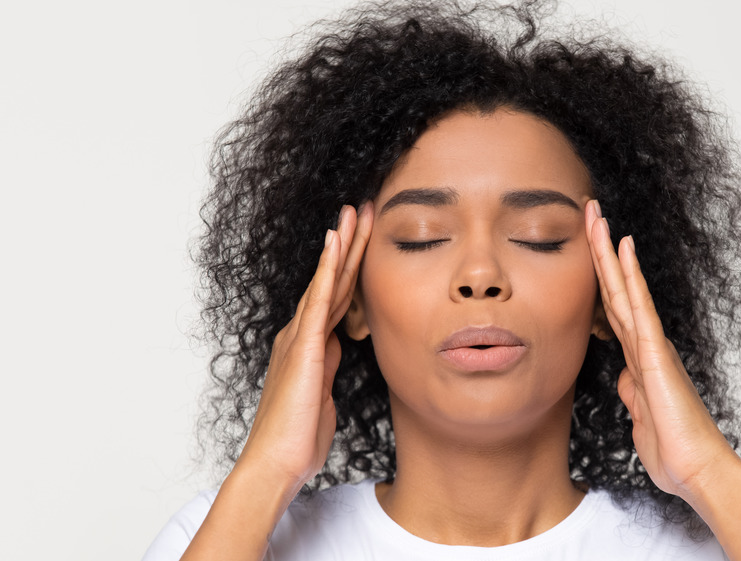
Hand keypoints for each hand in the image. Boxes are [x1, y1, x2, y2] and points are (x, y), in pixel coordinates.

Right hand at [235, 203, 372, 489]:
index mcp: (309, 345)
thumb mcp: (323, 395)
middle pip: (332, 280)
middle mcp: (301, 334)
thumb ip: (328, 368)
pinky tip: (336, 243)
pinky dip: (328, 270)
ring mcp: (300, 338)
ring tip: (355, 212)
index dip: (351, 265)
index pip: (337, 296)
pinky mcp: (303, 347)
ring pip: (326, 281)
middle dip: (349, 243)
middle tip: (364, 208)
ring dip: (342, 245)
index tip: (366, 237)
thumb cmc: (299, 436)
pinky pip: (319, 300)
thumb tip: (338, 351)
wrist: (278, 462)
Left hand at [585, 200, 739, 499]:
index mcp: (639, 357)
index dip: (597, 275)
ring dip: (608, 252)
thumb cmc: (672, 448)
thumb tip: (624, 380)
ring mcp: (651, 345)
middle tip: (588, 210)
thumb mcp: (640, 416)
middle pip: (615, 288)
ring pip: (624, 288)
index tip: (585, 245)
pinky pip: (640, 307)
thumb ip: (632, 393)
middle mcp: (646, 343)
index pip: (611, 307)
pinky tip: (624, 248)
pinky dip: (631, 276)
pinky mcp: (656, 354)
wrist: (696, 470)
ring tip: (597, 216)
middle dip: (600, 250)